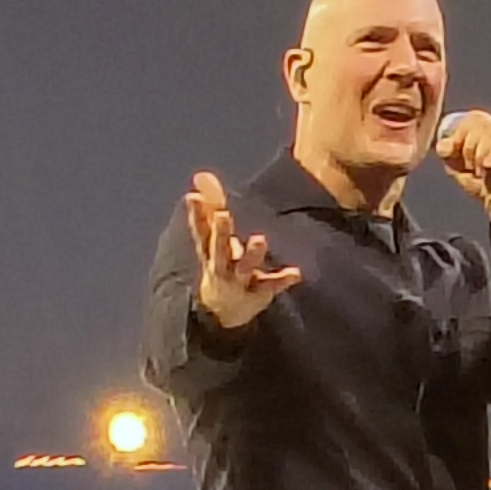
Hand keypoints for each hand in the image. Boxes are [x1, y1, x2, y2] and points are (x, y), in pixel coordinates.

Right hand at [182, 170, 301, 329]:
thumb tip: (200, 175)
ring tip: (260, 239)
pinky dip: (282, 279)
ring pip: (244, 266)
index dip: (196, 214)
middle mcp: (222, 265)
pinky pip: (271, 285)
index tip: (193, 197)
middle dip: (220, 231)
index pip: (201, 230)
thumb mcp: (213, 239)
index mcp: (210, 251)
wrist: (221, 314)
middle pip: (219, 247)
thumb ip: (209, 208)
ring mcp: (239, 280)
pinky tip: (296, 273)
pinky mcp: (258, 292)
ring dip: (251, 254)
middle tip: (223, 214)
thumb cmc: (219, 264)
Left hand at [438, 111, 490, 249]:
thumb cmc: (487, 187)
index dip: (460, 135)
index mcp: (490, 126)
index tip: (454, 154)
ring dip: (484, 152)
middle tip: (472, 168)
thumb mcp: (459, 169)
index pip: (474, 118)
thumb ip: (448, 153)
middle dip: (471, 148)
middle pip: (484, 124)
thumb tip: (443, 145)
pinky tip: (489, 165)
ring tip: (481, 169)